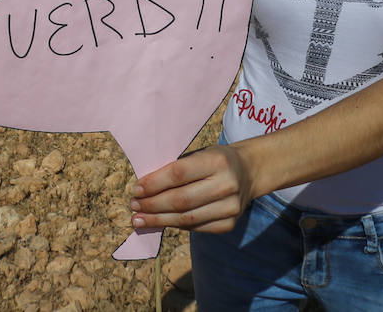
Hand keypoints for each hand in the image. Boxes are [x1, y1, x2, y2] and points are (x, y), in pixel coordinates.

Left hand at [129, 144, 255, 233]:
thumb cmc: (214, 160)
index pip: (178, 174)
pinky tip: (161, 222)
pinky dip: (175, 226)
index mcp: (217, 161)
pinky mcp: (230, 224)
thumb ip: (176, 169)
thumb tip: (143, 190)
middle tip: (134, 207)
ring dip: (159, 220)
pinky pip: (196, 228)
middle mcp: (226, 184)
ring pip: (187, 219)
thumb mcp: (199, 155)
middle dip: (152, 205)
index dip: (154, 183)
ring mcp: (231, 207)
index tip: (136, 189)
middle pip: (181, 200)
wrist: (248, 171)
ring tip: (139, 220)